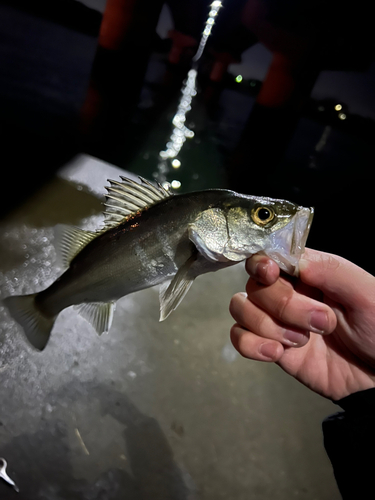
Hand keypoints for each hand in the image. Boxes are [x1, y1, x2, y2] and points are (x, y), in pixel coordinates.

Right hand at [230, 249, 374, 399]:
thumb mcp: (368, 295)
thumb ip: (332, 271)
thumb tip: (296, 261)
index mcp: (309, 274)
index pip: (269, 256)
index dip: (262, 263)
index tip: (270, 274)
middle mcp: (288, 293)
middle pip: (255, 285)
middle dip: (284, 306)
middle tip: (320, 323)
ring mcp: (277, 321)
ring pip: (241, 308)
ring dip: (266, 325)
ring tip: (301, 342)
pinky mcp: (272, 347)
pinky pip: (240, 338)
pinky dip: (252, 344)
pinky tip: (277, 353)